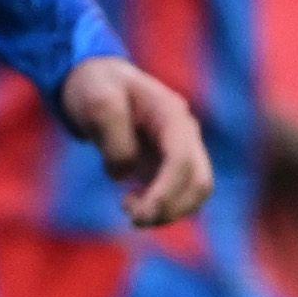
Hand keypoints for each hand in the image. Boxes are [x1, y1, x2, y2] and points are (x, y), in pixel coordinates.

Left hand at [59, 56, 216, 226]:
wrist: (98, 78)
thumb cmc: (97, 87)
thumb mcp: (98, 102)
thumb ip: (114, 138)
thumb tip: (125, 173)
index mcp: (171, 114)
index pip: (182, 161)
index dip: (166, 193)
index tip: (138, 214)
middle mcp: (184, 133)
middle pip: (200, 182)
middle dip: (171, 208)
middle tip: (133, 218)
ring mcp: (180, 148)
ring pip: (195, 192)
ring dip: (168, 211)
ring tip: (129, 207)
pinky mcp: (169, 162)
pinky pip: (179, 193)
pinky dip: (161, 208)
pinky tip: (131, 201)